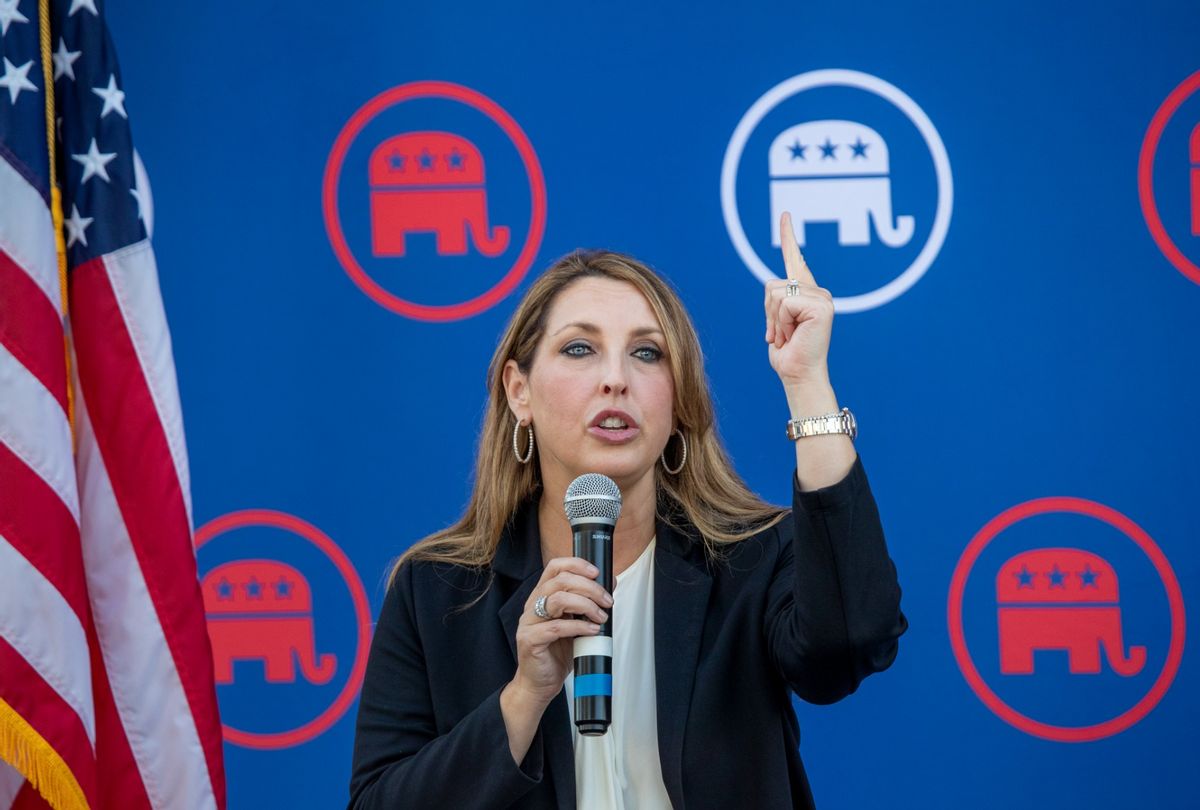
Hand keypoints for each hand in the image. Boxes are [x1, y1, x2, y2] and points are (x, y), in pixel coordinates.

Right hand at [509, 557, 612, 707]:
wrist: (540, 683)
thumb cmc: (557, 653)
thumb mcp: (577, 623)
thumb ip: (589, 603)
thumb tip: (611, 583)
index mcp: (542, 596)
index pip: (554, 567)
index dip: (576, 564)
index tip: (596, 572)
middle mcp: (533, 605)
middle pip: (560, 581)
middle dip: (589, 588)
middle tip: (607, 601)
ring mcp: (529, 622)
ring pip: (557, 599)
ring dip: (586, 605)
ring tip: (601, 616)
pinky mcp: (530, 640)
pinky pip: (556, 627)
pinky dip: (579, 626)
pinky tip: (592, 630)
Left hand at [765, 211, 834, 386]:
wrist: (798, 375)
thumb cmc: (787, 354)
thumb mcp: (776, 323)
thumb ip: (776, 303)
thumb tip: (775, 291)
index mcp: (806, 294)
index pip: (795, 260)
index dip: (788, 236)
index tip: (784, 215)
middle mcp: (818, 291)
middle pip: (772, 285)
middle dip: (768, 313)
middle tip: (782, 335)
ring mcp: (823, 297)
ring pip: (776, 293)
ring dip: (774, 320)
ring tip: (788, 336)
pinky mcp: (822, 305)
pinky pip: (785, 303)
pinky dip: (782, 322)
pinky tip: (794, 335)